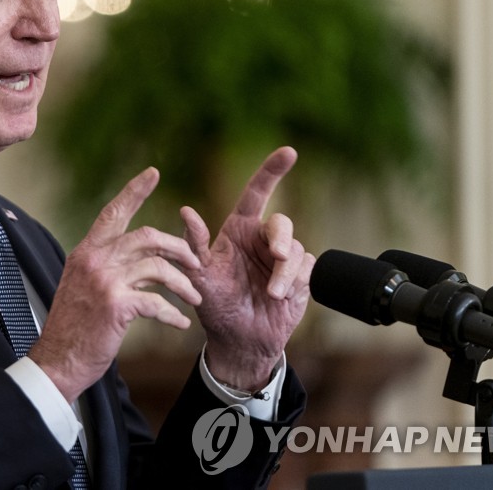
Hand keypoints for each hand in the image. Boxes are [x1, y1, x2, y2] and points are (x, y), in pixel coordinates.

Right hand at [29, 167, 202, 402]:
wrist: (58, 359)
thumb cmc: (74, 327)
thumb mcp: (84, 285)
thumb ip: (108, 266)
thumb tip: (143, 260)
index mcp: (86, 252)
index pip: (113, 212)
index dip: (134, 190)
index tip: (153, 172)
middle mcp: (94, 259)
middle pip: (147, 236)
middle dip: (179, 248)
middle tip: (196, 263)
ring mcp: (105, 280)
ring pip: (158, 268)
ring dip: (183, 284)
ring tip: (195, 298)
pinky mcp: (116, 304)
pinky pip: (157, 302)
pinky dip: (173, 314)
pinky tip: (181, 324)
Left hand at [180, 146, 314, 390]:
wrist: (239, 339)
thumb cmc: (215, 304)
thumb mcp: (199, 275)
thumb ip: (194, 245)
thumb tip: (185, 211)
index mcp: (238, 230)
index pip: (257, 192)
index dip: (272, 171)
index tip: (289, 152)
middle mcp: (262, 239)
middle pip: (282, 222)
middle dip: (281, 238)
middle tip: (278, 256)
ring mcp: (283, 258)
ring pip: (296, 248)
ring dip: (286, 271)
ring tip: (272, 292)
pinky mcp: (300, 277)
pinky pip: (307, 268)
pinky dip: (295, 281)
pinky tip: (281, 297)